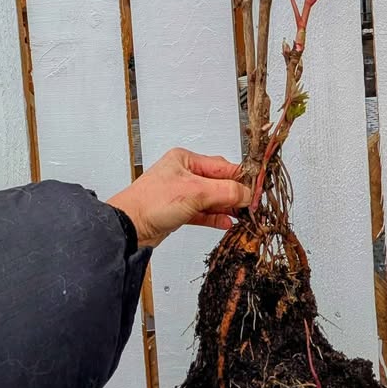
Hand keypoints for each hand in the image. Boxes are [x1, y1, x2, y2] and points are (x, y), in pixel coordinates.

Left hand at [108, 148, 250, 248]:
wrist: (129, 227)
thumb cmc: (152, 202)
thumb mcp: (195, 192)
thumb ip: (226, 191)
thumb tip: (248, 194)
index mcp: (186, 160)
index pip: (223, 166)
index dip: (241, 178)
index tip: (257, 190)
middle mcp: (184, 174)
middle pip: (219, 182)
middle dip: (236, 194)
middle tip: (252, 205)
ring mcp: (181, 193)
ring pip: (212, 198)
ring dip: (227, 207)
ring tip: (243, 216)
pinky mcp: (179, 211)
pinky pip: (203, 212)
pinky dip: (215, 217)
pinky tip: (227, 222)